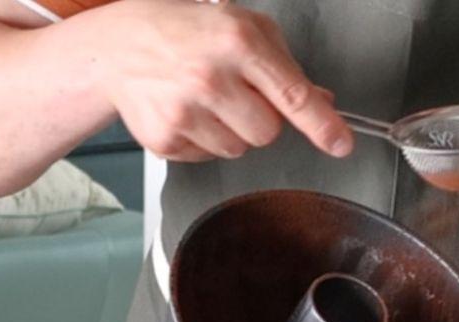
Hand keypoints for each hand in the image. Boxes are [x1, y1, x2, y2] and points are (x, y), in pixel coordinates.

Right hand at [82, 0, 351, 160]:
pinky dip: (203, 140)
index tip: (340, 143)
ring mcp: (184, 112)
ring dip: (231, 131)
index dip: (321, 124)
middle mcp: (210, 77)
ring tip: (206, 100)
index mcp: (237, 42)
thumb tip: (322, 102)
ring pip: (239, 149)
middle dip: (262, 119)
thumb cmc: (184, 32)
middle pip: (269, 132)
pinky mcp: (165, 139)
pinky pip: (208, 157)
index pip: (292, 94)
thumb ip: (285, 66)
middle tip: (236, 93)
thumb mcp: (241, 28)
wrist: (118, 47)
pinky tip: (186, 111)